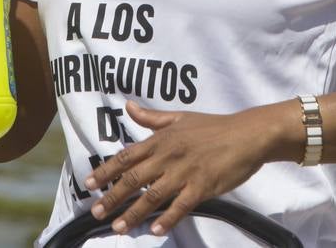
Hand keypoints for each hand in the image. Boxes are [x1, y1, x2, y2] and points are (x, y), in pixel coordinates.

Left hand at [84, 101, 285, 236]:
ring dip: (134, 213)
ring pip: (153, 196)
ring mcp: (186, 171)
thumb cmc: (213, 126)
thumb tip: (128, 107)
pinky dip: (168, 218)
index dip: (106, 170)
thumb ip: (152, 117)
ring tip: (118, 227)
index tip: (89, 183)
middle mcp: (169, 155)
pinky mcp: (203, 186)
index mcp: (162, 139)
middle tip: (95, 212)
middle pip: (134, 179)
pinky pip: (181, 205)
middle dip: (112, 196)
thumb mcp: (180, 117)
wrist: (247, 134)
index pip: (127, 156)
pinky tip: (156, 229)